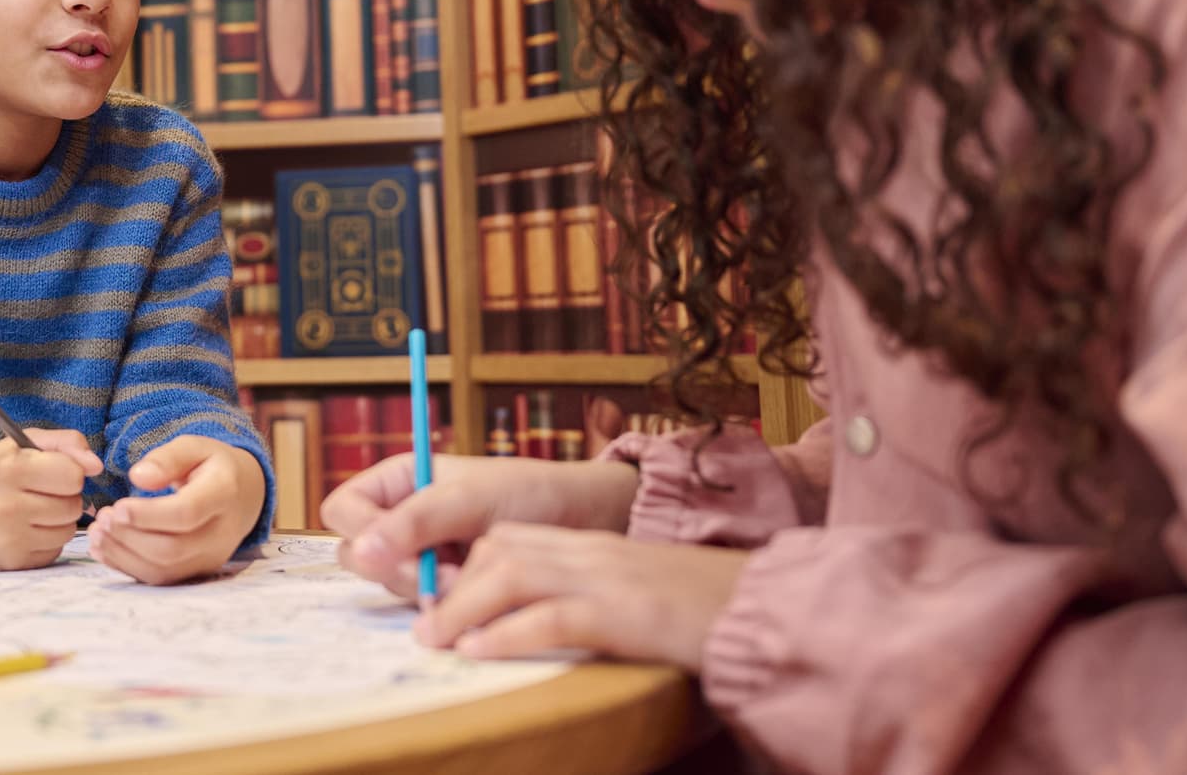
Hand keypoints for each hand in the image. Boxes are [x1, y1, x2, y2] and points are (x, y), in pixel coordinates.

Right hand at [0, 429, 102, 571]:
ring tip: (35, 510)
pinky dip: (48, 540)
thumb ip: (66, 443)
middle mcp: (7, 505)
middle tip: (42, 492)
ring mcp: (8, 537)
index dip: (69, 472)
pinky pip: (55, 550)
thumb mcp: (25, 443)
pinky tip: (27, 530)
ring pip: (69, 530)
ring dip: (60, 520)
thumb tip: (97, 466)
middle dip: (65, 497)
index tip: (53, 472)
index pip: (73, 475)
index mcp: (12, 468)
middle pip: (73, 506)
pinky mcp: (12, 561)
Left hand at [88, 436, 265, 584]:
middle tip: (103, 517)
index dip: (149, 515)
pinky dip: (126, 566)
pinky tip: (104, 548)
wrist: (243, 496)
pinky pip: (159, 579)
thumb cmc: (212, 466)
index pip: (188, 513)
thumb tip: (138, 477)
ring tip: (97, 531)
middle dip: (130, 536)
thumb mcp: (195, 447)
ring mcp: (209, 558)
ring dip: (123, 553)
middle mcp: (221, 534)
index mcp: (224, 494)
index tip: (117, 507)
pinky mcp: (195, 572)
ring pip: (163, 569)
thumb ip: (167, 458)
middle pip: (172, 547)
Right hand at [324, 455, 641, 602]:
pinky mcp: (442, 586)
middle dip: (397, 568)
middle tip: (442, 572)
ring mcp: (420, 555)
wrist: (582, 523)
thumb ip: (414, 523)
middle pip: (357, 553)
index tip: (398, 547)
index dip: (361, 531)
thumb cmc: (528, 493)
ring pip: (389, 584)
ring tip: (470, 577)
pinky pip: (419, 604)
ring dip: (425, 589)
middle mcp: (401, 518)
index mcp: (399, 481)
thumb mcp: (469, 499)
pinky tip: (477, 593)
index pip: (343, 509)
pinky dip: (444, 605)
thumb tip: (359, 554)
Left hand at [415, 524, 749, 671]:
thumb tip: (519, 622)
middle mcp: (590, 553)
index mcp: (589, 546)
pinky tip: (481, 650)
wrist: (764, 610)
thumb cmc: (696, 610)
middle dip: (451, 584)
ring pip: (514, 573)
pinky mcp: (627, 612)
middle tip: (421, 623)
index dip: (462, 565)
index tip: (434, 598)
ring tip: (435, 639)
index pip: (507, 537)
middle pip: (499, 548)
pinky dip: (509, 632)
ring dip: (464, 607)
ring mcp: (608, 578)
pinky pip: (555, 615)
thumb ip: (581, 594)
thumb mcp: (630, 592)